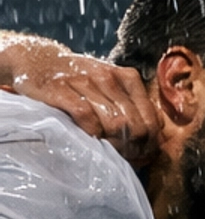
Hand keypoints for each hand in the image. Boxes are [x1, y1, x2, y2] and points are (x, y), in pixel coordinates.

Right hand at [0, 39, 159, 167]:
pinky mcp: (61, 89)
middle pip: (135, 125)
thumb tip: (155, 135)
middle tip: (127, 159)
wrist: (37, 59)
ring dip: (115, 145)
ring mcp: (84, 82)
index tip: (144, 155)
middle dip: (134, 148)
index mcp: (126, 77)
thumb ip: (132, 105)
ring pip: (115, 123)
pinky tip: (91, 139)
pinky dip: (92, 133)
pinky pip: (86, 116)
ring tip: (111, 154)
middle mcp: (108, 78)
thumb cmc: (78, 80)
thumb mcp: (110, 86)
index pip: (151, 118)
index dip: (150, 143)